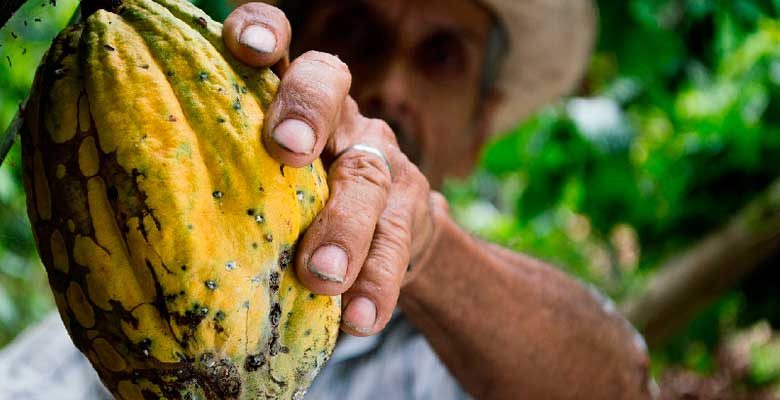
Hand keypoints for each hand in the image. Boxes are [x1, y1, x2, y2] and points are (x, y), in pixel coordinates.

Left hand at [223, 3, 444, 335]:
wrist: (385, 238)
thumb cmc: (296, 208)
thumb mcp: (261, 182)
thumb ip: (223, 177)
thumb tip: (127, 217)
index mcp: (289, 100)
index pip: (280, 43)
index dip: (264, 31)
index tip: (246, 46)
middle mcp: (338, 117)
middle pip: (329, 86)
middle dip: (307, 111)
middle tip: (286, 150)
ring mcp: (379, 160)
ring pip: (367, 175)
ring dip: (344, 226)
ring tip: (321, 276)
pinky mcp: (409, 211)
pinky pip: (397, 243)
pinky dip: (377, 282)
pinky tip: (360, 318)